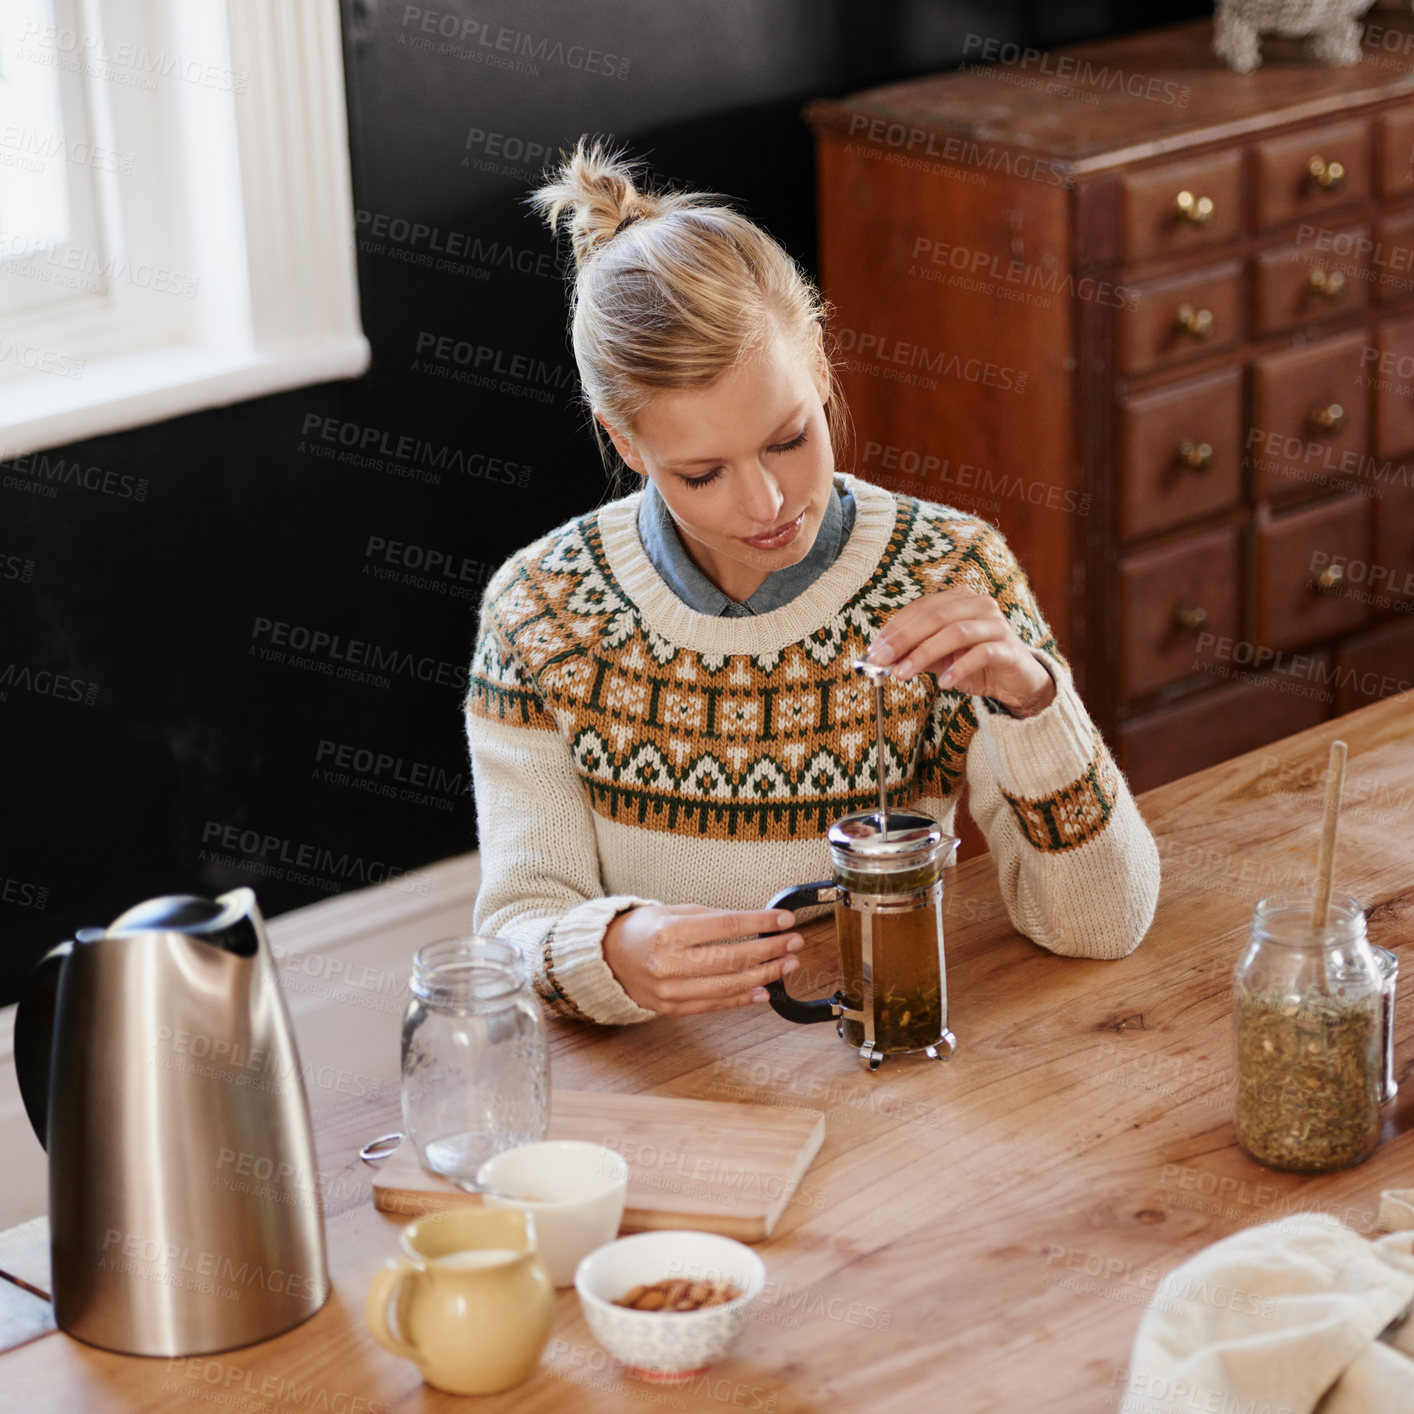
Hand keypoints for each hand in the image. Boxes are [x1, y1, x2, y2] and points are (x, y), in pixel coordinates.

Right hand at [603, 905, 803, 1015]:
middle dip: (770, 950)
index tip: (785, 920)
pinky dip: (742, 999)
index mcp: (670, 931)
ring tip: (787, 965)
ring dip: (765, 975)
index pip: (727, 926)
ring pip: (729, 985)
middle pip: (733, 957)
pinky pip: (714, 1005)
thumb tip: (752, 923)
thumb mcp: (671, 911)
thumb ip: (709, 917)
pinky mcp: (672, 1008)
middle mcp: (670, 963)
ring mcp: (671, 990)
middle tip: (794, 942)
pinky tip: (764, 991)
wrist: (605, 960)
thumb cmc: (640, 930)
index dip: (761, 923)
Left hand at [866, 589, 1055, 716]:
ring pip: (956, 633)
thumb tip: (882, 658)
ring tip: (903, 673)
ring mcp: (996, 625)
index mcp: (959, 600)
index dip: (895, 627)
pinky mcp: (1008, 648)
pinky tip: (944, 683)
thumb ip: (914, 653)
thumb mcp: (939, 658)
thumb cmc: (976, 664)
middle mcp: (979, 605)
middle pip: (935, 616)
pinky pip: (981, 654)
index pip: (921, 607)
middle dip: (904, 639)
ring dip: (924, 653)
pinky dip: (959, 668)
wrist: (1017, 682)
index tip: (874, 648)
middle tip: (882, 660)